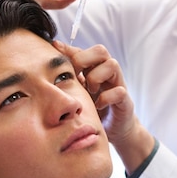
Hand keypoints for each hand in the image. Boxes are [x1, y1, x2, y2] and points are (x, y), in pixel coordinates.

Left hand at [54, 41, 153, 173]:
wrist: (113, 128)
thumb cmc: (93, 107)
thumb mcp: (78, 91)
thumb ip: (69, 77)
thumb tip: (51, 61)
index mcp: (94, 68)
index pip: (82, 50)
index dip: (68, 49)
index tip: (53, 48)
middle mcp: (107, 72)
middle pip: (100, 51)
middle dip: (84, 61)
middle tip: (77, 76)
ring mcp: (118, 84)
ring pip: (112, 64)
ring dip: (96, 78)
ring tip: (90, 91)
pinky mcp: (125, 99)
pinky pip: (119, 91)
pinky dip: (106, 98)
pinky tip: (97, 106)